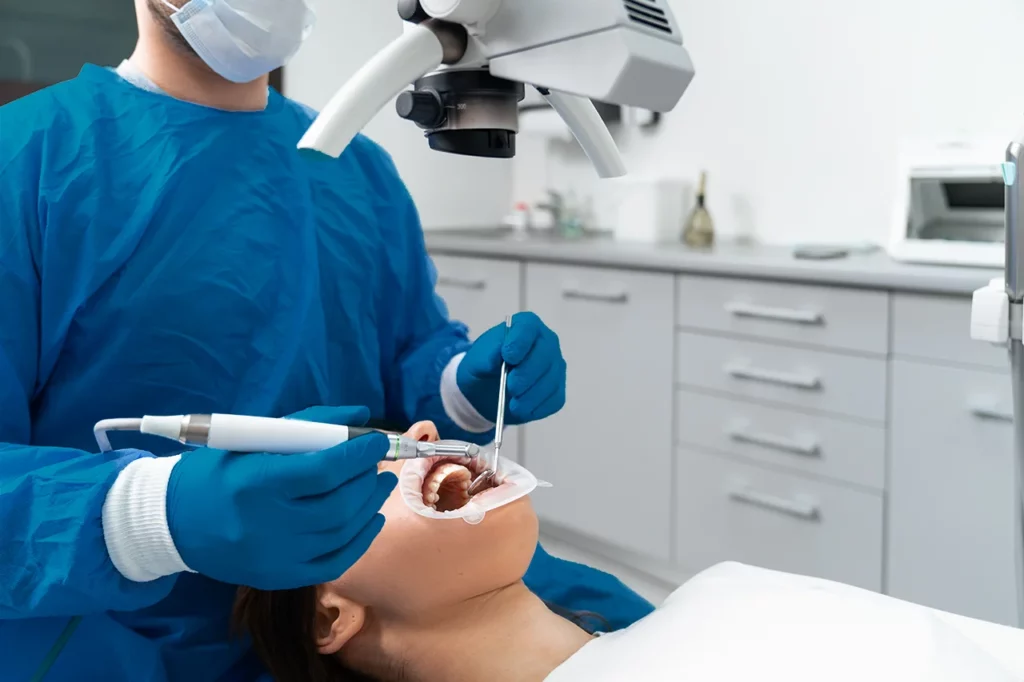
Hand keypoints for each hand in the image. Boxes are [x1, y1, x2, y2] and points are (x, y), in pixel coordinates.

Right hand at [166, 406, 395, 589]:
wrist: (172, 523)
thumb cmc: (216, 473)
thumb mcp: (253, 439)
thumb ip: (309, 425)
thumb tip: (361, 415)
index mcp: (255, 483)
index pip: (323, 471)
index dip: (358, 455)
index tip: (377, 440)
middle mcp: (266, 523)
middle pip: (338, 504)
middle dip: (367, 479)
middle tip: (378, 463)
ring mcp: (274, 556)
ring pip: (342, 532)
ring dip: (370, 505)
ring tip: (378, 484)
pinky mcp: (280, 577)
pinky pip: (335, 562)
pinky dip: (361, 539)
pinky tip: (370, 519)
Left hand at [457, 312, 566, 424]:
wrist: (486, 387)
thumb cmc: (483, 365)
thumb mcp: (477, 359)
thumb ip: (488, 355)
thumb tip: (499, 357)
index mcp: (525, 326)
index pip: (528, 328)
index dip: (520, 342)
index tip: (508, 357)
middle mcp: (546, 342)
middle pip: (545, 355)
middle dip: (527, 373)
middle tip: (511, 387)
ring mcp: (555, 366)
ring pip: (551, 380)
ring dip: (531, 396)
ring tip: (513, 405)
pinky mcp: (557, 389)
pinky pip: (554, 400)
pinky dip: (538, 408)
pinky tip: (522, 410)